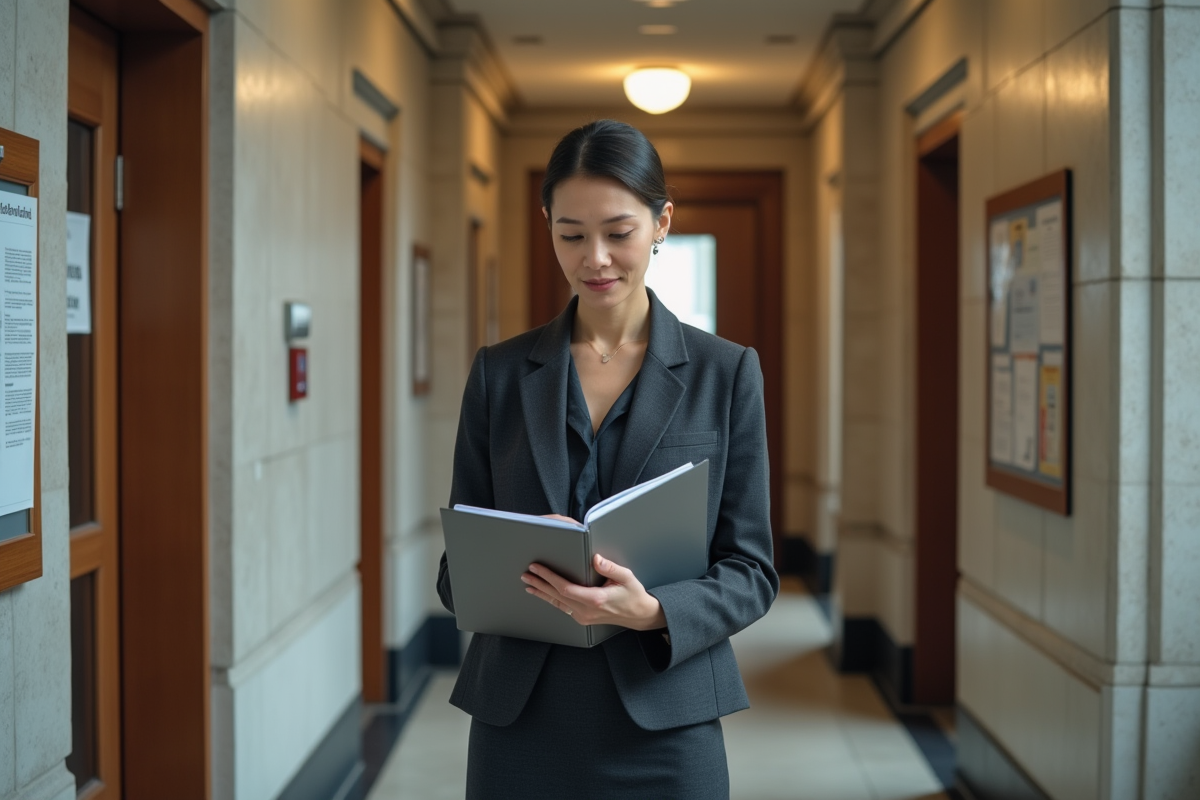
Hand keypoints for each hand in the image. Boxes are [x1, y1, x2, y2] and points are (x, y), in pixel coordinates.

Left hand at [521, 554, 667, 630]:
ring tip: (529, 583)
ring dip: (542, 592)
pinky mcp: (582, 618)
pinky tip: (544, 594)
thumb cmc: (633, 595)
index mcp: (595, 599)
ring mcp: (583, 616)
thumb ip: (610, 568)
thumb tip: (595, 558)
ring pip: (557, 603)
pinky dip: (551, 599)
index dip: (549, 577)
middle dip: (540, 583)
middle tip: (527, 573)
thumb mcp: (626, 577)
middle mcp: (586, 610)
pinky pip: (563, 607)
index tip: (538, 568)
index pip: (565, 588)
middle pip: (556, 596)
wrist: (639, 615)